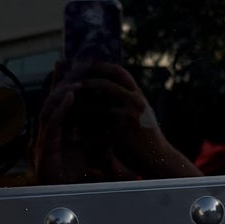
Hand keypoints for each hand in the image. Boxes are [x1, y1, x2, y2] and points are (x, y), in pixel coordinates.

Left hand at [37, 63, 199, 182]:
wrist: (158, 158)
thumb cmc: (146, 136)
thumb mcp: (141, 112)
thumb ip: (126, 98)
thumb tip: (106, 84)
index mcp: (138, 94)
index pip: (118, 72)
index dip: (100, 66)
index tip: (83, 65)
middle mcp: (135, 102)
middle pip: (106, 85)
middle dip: (85, 83)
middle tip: (69, 84)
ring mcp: (129, 118)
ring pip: (98, 108)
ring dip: (80, 108)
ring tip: (66, 109)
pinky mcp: (123, 135)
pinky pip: (98, 131)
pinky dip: (85, 133)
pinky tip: (74, 136)